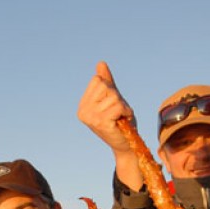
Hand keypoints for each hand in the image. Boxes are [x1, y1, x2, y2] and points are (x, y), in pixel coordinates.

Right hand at [78, 62, 144, 190]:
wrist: (126, 145)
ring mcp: (91, 118)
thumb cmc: (120, 122)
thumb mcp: (112, 98)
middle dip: (117, 97)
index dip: (110, 89)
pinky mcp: (102, 123)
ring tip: (121, 118)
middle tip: (118, 113)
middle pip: (105, 86)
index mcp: (82, 105)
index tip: (112, 105)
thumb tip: (100, 63)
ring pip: (113, 96)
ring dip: (123, 106)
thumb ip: (107, 82)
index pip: (97, 80)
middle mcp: (83, 111)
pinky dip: (126, 111)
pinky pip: (118, 106)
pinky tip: (123, 120)